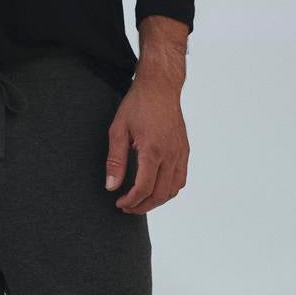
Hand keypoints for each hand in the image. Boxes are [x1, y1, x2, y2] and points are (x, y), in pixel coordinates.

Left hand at [105, 76, 188, 213]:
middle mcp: (170, 154)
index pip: (144, 188)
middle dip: (143, 206)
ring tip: (140, 201)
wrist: (160, 87)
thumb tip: (111, 186)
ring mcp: (180, 153)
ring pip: (173, 189)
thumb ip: (115, 161)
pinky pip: (180, 179)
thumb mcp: (118, 130)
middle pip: (160, 194)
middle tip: (127, 207)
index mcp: (153, 150)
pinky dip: (169, 190)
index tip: (120, 203)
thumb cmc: (138, 105)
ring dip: (157, 201)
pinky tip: (156, 189)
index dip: (131, 201)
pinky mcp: (184, 150)